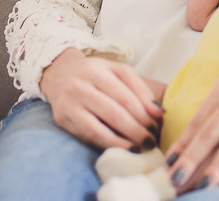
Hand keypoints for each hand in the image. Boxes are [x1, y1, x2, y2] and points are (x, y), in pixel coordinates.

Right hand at [40, 48, 163, 149]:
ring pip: (98, 129)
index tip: (155, 125)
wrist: (60, 73)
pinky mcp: (61, 119)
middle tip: (149, 140)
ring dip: (122, 142)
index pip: (125, 97)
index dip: (143, 115)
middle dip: (135, 130)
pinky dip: (106, 144)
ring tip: (138, 147)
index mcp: (96, 71)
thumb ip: (140, 88)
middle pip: (113, 114)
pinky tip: (120, 147)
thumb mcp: (117, 71)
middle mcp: (79, 86)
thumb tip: (158, 112)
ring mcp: (68, 104)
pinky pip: (87, 136)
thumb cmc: (95, 73)